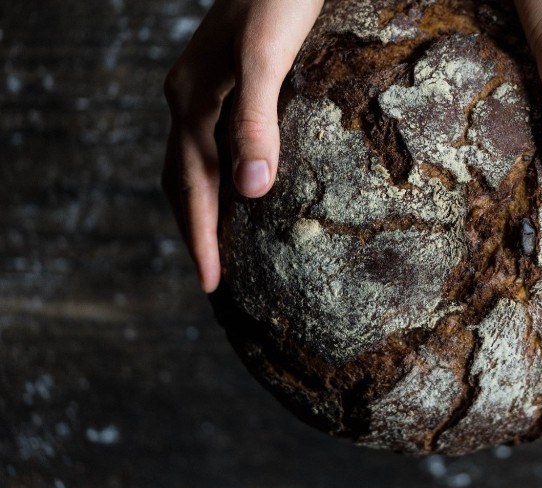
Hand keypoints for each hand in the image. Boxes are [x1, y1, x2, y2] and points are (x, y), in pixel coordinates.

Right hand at [162, 0, 323, 291]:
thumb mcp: (267, 56)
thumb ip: (254, 118)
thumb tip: (250, 190)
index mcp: (192, 101)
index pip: (191, 187)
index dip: (200, 238)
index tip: (211, 286)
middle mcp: (190, 99)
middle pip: (183, 181)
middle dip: (195, 232)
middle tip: (212, 281)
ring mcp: (205, 89)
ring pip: (194, 163)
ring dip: (203, 208)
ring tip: (220, 247)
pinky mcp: (227, 81)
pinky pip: (212, 143)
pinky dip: (219, 177)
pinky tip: (242, 187)